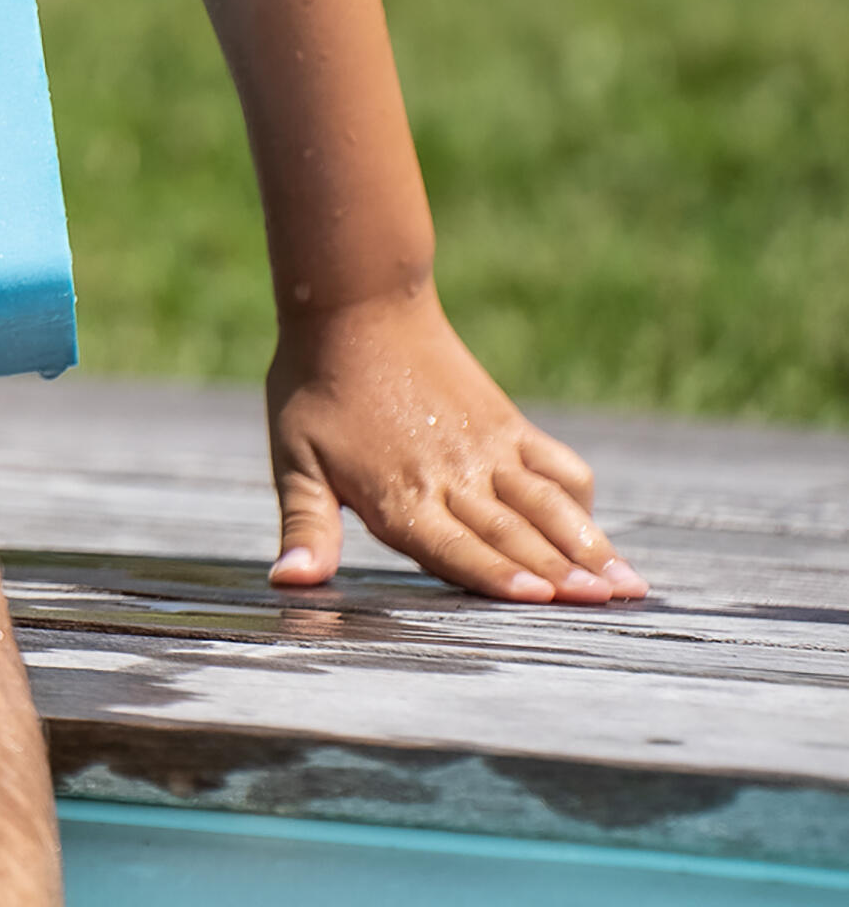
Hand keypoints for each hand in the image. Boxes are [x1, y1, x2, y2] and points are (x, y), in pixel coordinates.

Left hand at [268, 289, 645, 603]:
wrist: (356, 307)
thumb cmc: (314, 390)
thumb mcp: (295, 462)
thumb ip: (306, 527)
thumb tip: (288, 582)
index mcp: (399, 495)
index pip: (455, 547)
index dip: (497, 575)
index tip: (542, 599)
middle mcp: (452, 476)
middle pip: (513, 535)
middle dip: (562, 576)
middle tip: (611, 607)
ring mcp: (488, 448)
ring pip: (547, 505)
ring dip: (589, 545)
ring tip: (628, 585)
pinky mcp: (508, 424)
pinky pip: (556, 465)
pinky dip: (579, 497)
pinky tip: (595, 528)